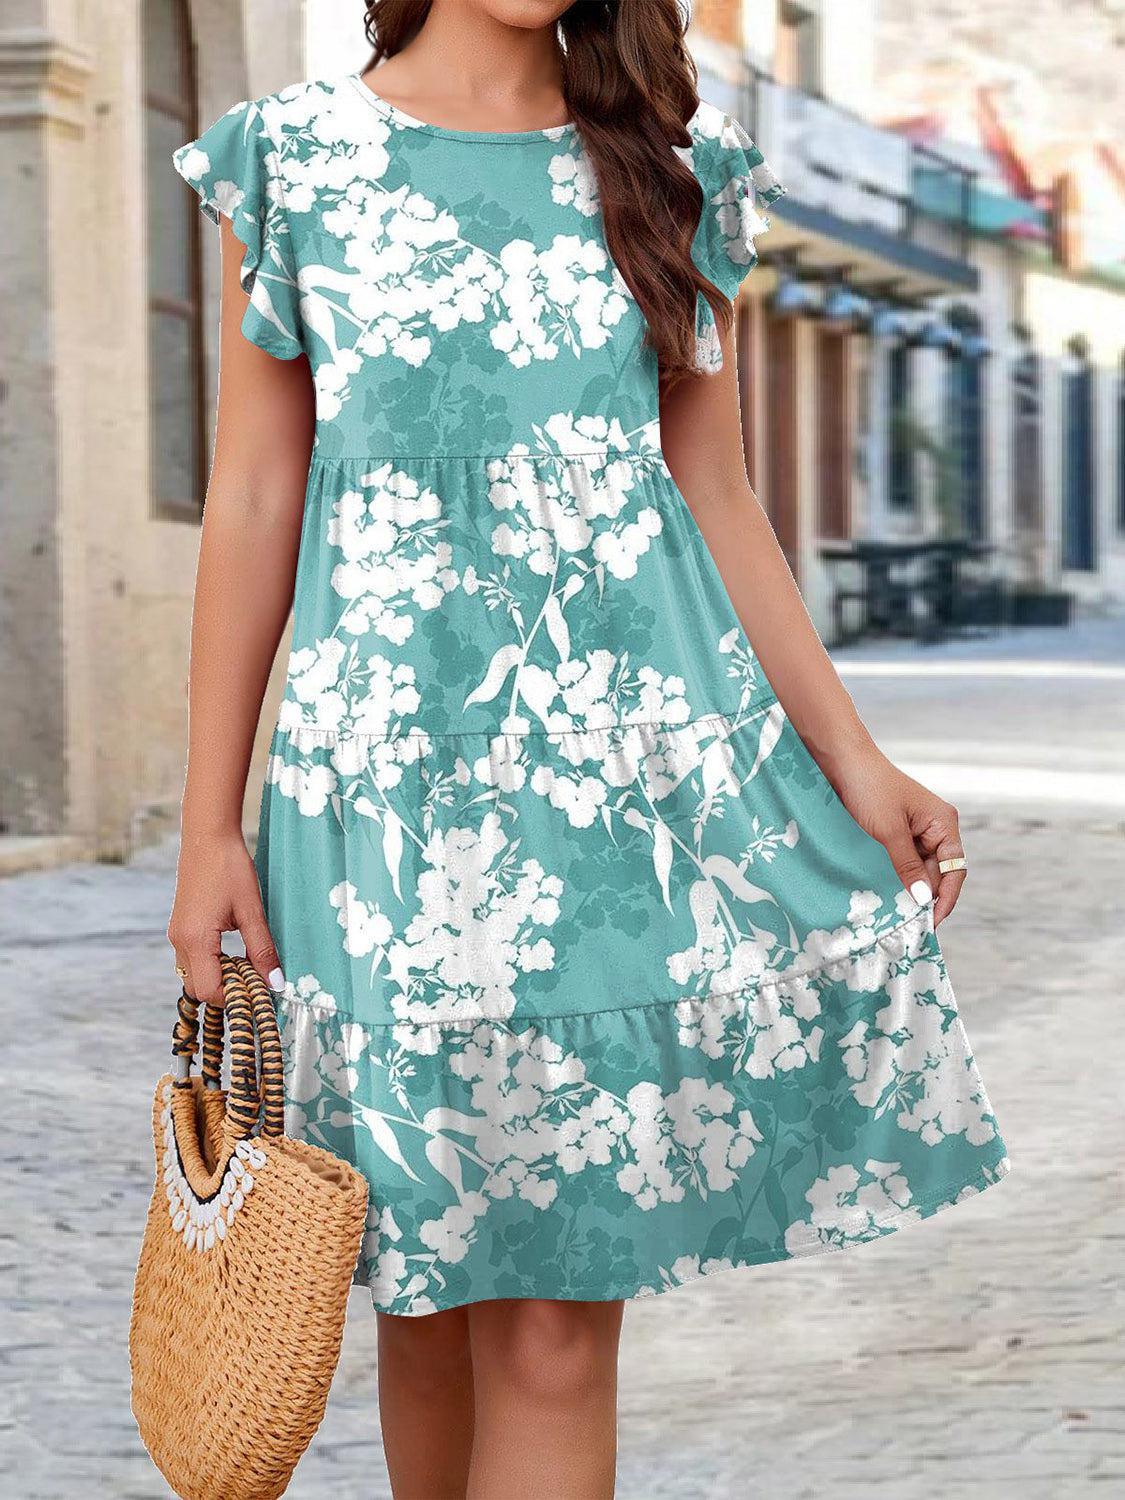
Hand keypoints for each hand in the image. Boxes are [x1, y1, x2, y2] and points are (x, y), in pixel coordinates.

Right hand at [167, 830, 282, 1003]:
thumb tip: (275, 983)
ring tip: (248, 961)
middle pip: (198, 989)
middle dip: (227, 990)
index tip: (260, 987)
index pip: (209, 990)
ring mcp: (177, 935)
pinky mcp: (180, 927)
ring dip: (220, 976)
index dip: (235, 996)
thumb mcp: (252, 911)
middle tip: (256, 975)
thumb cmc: (230, 869)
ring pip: (194, 975)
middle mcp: (179, 941)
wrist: (207, 837)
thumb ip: (262, 950)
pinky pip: (192, 959)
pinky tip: (234, 949)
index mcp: (195, 940)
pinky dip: (212, 963)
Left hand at [825, 746, 966, 925]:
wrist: (841, 760)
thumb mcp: (889, 832)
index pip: (955, 870)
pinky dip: (895, 876)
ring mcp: (915, 830)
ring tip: (895, 914)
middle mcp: (935, 827)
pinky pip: (902, 861)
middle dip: (925, 897)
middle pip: (938, 873)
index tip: (930, 924)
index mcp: (943, 823)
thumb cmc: (869, 788)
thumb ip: (908, 866)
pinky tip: (885, 893)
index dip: (945, 899)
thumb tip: (925, 900)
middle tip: (907, 925)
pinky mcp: (895, 831)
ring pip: (918, 869)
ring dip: (908, 889)